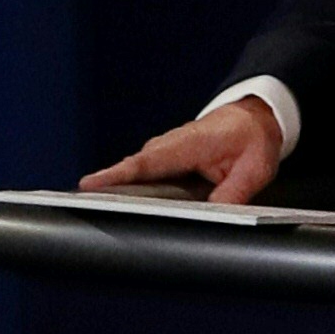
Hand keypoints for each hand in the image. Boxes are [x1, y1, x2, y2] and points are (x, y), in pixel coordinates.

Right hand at [81, 98, 285, 206]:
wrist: (254, 118)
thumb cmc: (251, 138)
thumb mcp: (254, 168)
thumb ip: (234, 192)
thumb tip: (214, 215)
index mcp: (185, 144)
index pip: (145, 164)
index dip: (117, 176)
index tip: (89, 186)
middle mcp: (166, 147)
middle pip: (130, 173)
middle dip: (107, 190)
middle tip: (80, 207)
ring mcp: (162, 154)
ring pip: (134, 178)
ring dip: (116, 194)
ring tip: (94, 213)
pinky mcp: (164, 163)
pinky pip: (143, 179)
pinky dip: (132, 192)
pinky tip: (123, 211)